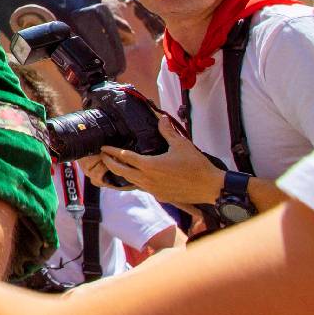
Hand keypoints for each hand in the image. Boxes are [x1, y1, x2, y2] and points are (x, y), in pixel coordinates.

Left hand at [99, 114, 221, 206]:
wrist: (210, 187)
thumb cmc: (196, 166)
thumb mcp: (181, 144)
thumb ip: (167, 131)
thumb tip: (161, 118)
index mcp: (150, 166)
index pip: (125, 157)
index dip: (112, 152)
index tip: (103, 148)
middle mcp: (147, 179)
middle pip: (122, 171)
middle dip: (110, 163)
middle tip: (103, 156)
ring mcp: (153, 189)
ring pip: (131, 181)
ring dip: (121, 173)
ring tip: (116, 165)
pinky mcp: (160, 196)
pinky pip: (142, 187)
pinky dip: (135, 180)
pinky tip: (136, 176)